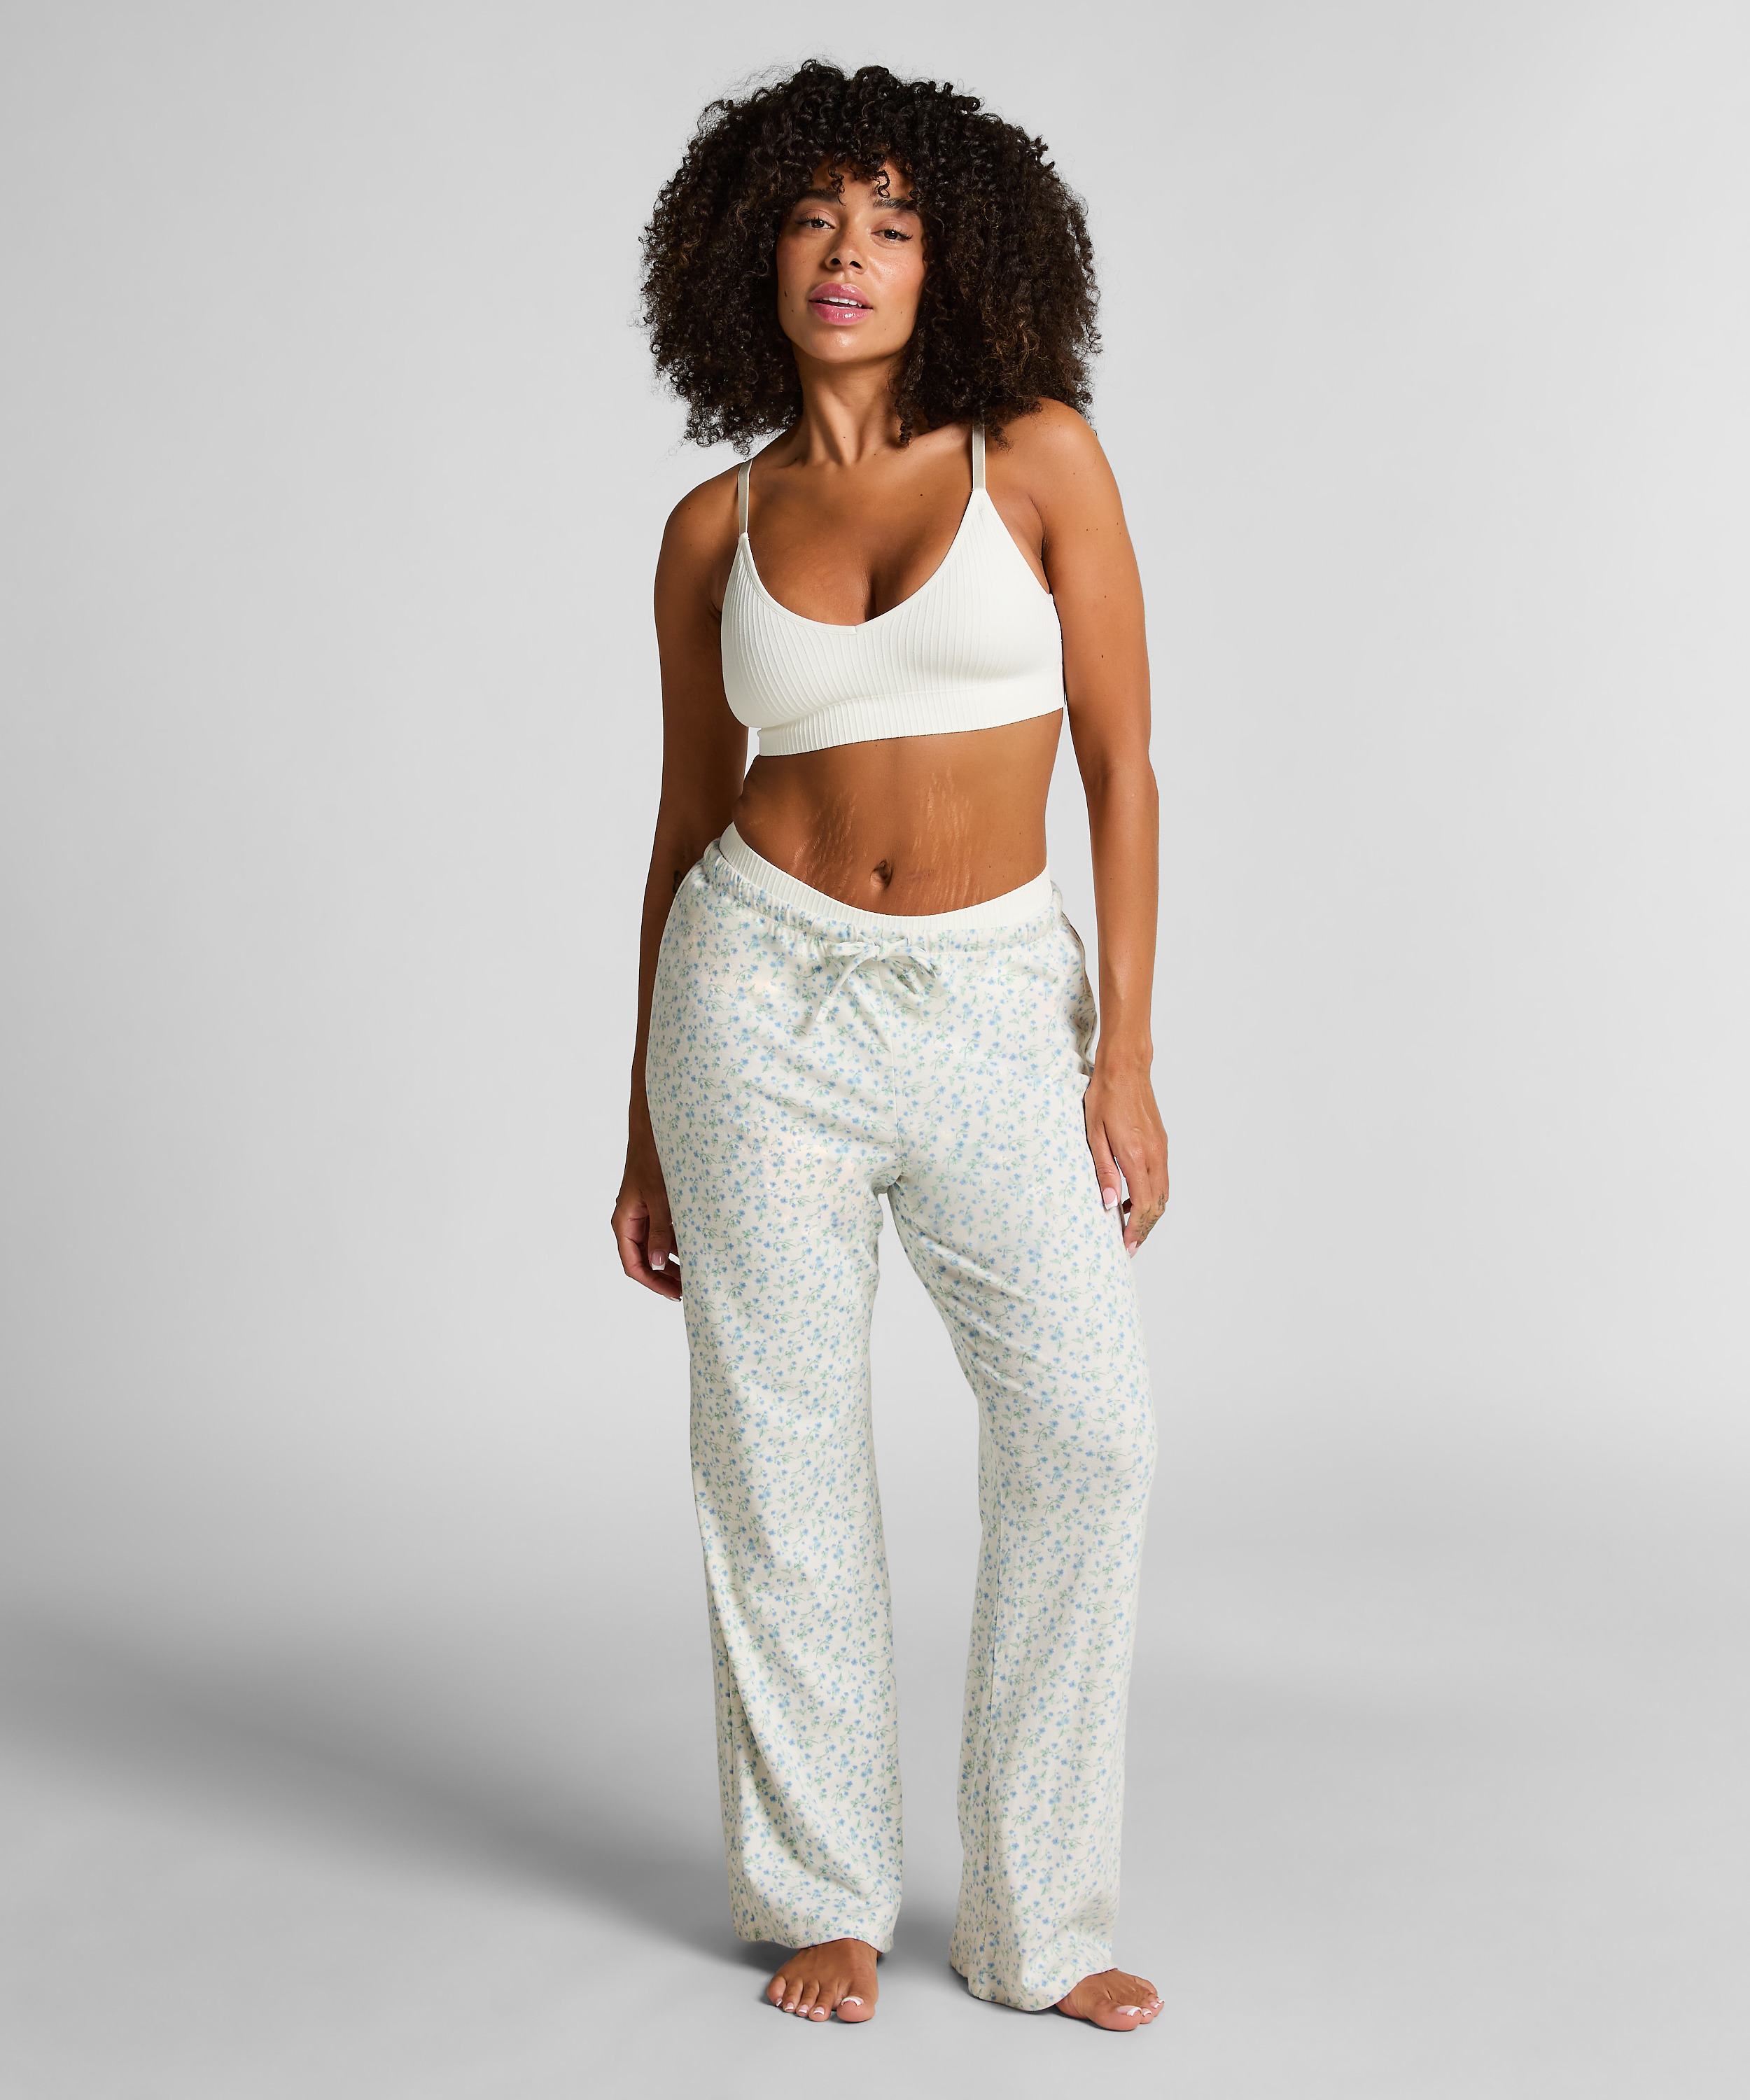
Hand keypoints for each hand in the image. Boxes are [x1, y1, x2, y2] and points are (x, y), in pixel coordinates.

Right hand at [612, 1123, 682, 1300]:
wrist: (655, 1129)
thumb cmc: (652, 1158)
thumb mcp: (659, 1198)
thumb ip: (659, 1231)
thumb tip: (655, 1264)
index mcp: (624, 1222)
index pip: (633, 1264)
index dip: (652, 1282)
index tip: (674, 1293)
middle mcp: (632, 1221)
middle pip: (645, 1259)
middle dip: (665, 1276)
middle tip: (689, 1289)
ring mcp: (644, 1214)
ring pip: (657, 1247)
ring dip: (674, 1261)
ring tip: (697, 1273)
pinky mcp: (657, 1206)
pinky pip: (666, 1231)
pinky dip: (679, 1242)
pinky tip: (698, 1250)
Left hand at [1083, 1055, 1168, 1255]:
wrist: (1126, 1068)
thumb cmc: (1104, 1097)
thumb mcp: (1094, 1134)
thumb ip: (1103, 1170)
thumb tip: (1108, 1203)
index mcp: (1136, 1155)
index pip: (1142, 1204)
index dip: (1136, 1229)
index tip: (1127, 1245)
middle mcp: (1155, 1155)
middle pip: (1157, 1204)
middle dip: (1145, 1228)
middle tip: (1129, 1244)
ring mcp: (1161, 1148)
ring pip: (1162, 1193)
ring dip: (1149, 1213)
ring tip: (1129, 1225)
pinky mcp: (1162, 1143)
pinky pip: (1161, 1178)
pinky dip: (1151, 1195)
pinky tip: (1131, 1196)